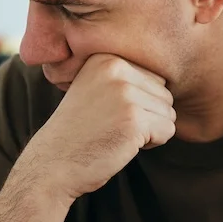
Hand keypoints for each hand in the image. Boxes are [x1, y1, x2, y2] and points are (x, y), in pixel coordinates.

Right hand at [15, 53, 175, 201]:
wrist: (53, 163)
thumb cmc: (79, 131)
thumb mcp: (96, 89)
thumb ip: (126, 77)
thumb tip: (168, 78)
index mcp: (106, 57)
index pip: (154, 77)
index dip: (140, 102)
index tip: (111, 112)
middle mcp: (115, 68)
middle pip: (164, 94)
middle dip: (148, 116)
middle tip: (114, 126)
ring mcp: (124, 93)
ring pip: (168, 112)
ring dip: (151, 130)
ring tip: (118, 134)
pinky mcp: (133, 119)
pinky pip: (168, 130)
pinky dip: (152, 143)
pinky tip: (124, 144)